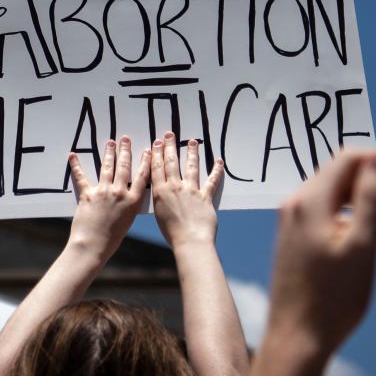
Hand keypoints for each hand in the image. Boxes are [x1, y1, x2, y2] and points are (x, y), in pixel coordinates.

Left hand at [67, 136, 149, 263]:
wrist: (93, 246)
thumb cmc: (111, 238)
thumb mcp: (127, 220)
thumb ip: (128, 204)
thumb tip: (127, 192)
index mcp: (133, 202)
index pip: (142, 177)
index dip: (145, 162)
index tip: (147, 150)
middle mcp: (119, 194)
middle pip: (124, 167)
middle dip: (125, 151)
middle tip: (125, 139)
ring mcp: (103, 193)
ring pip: (107, 168)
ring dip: (108, 153)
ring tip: (110, 142)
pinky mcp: (87, 195)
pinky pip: (81, 177)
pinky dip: (76, 165)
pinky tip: (73, 155)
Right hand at [151, 133, 223, 249]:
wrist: (190, 241)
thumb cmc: (172, 232)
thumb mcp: (159, 213)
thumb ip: (160, 198)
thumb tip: (161, 189)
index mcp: (160, 192)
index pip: (157, 168)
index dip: (157, 154)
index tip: (157, 142)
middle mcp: (175, 188)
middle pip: (172, 163)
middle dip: (170, 147)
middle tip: (170, 135)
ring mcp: (191, 191)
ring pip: (191, 167)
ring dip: (192, 153)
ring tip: (193, 142)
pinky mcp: (205, 197)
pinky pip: (212, 181)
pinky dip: (216, 171)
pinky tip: (219, 162)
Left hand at [266, 150, 375, 357]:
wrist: (297, 337)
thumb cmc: (334, 296)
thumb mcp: (361, 244)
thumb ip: (370, 198)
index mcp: (311, 199)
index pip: (350, 158)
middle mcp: (297, 203)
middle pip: (346, 176)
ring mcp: (294, 222)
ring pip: (340, 197)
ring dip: (375, 203)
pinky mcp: (297, 240)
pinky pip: (331, 216)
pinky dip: (358, 219)